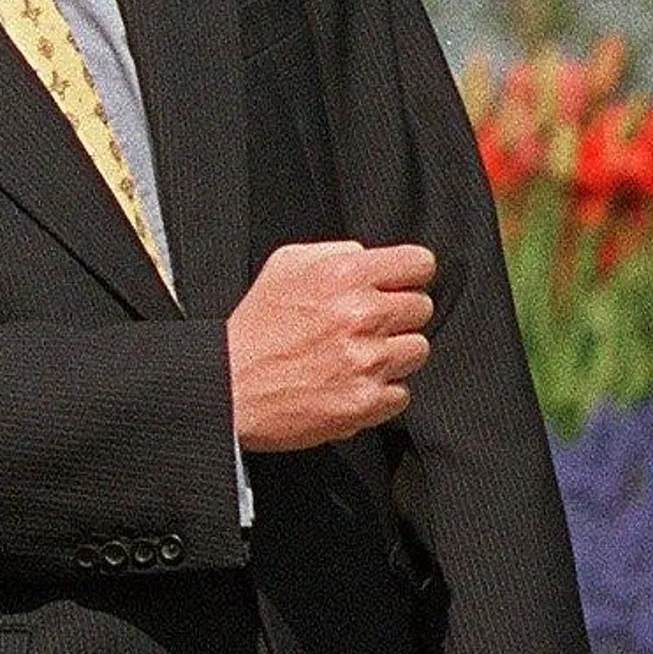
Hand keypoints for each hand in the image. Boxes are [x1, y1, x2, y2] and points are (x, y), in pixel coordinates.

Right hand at [226, 240, 434, 451]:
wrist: (230, 386)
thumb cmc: (256, 328)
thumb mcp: (285, 265)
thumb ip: (335, 252)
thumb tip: (369, 256)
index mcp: (345, 275)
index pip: (419, 263)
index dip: (410, 274)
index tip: (400, 285)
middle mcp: (362, 315)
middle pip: (422, 308)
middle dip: (398, 315)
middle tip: (369, 326)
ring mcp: (368, 361)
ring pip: (417, 350)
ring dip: (393, 354)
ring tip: (358, 356)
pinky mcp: (366, 401)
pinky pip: (402, 393)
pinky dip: (382, 392)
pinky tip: (352, 384)